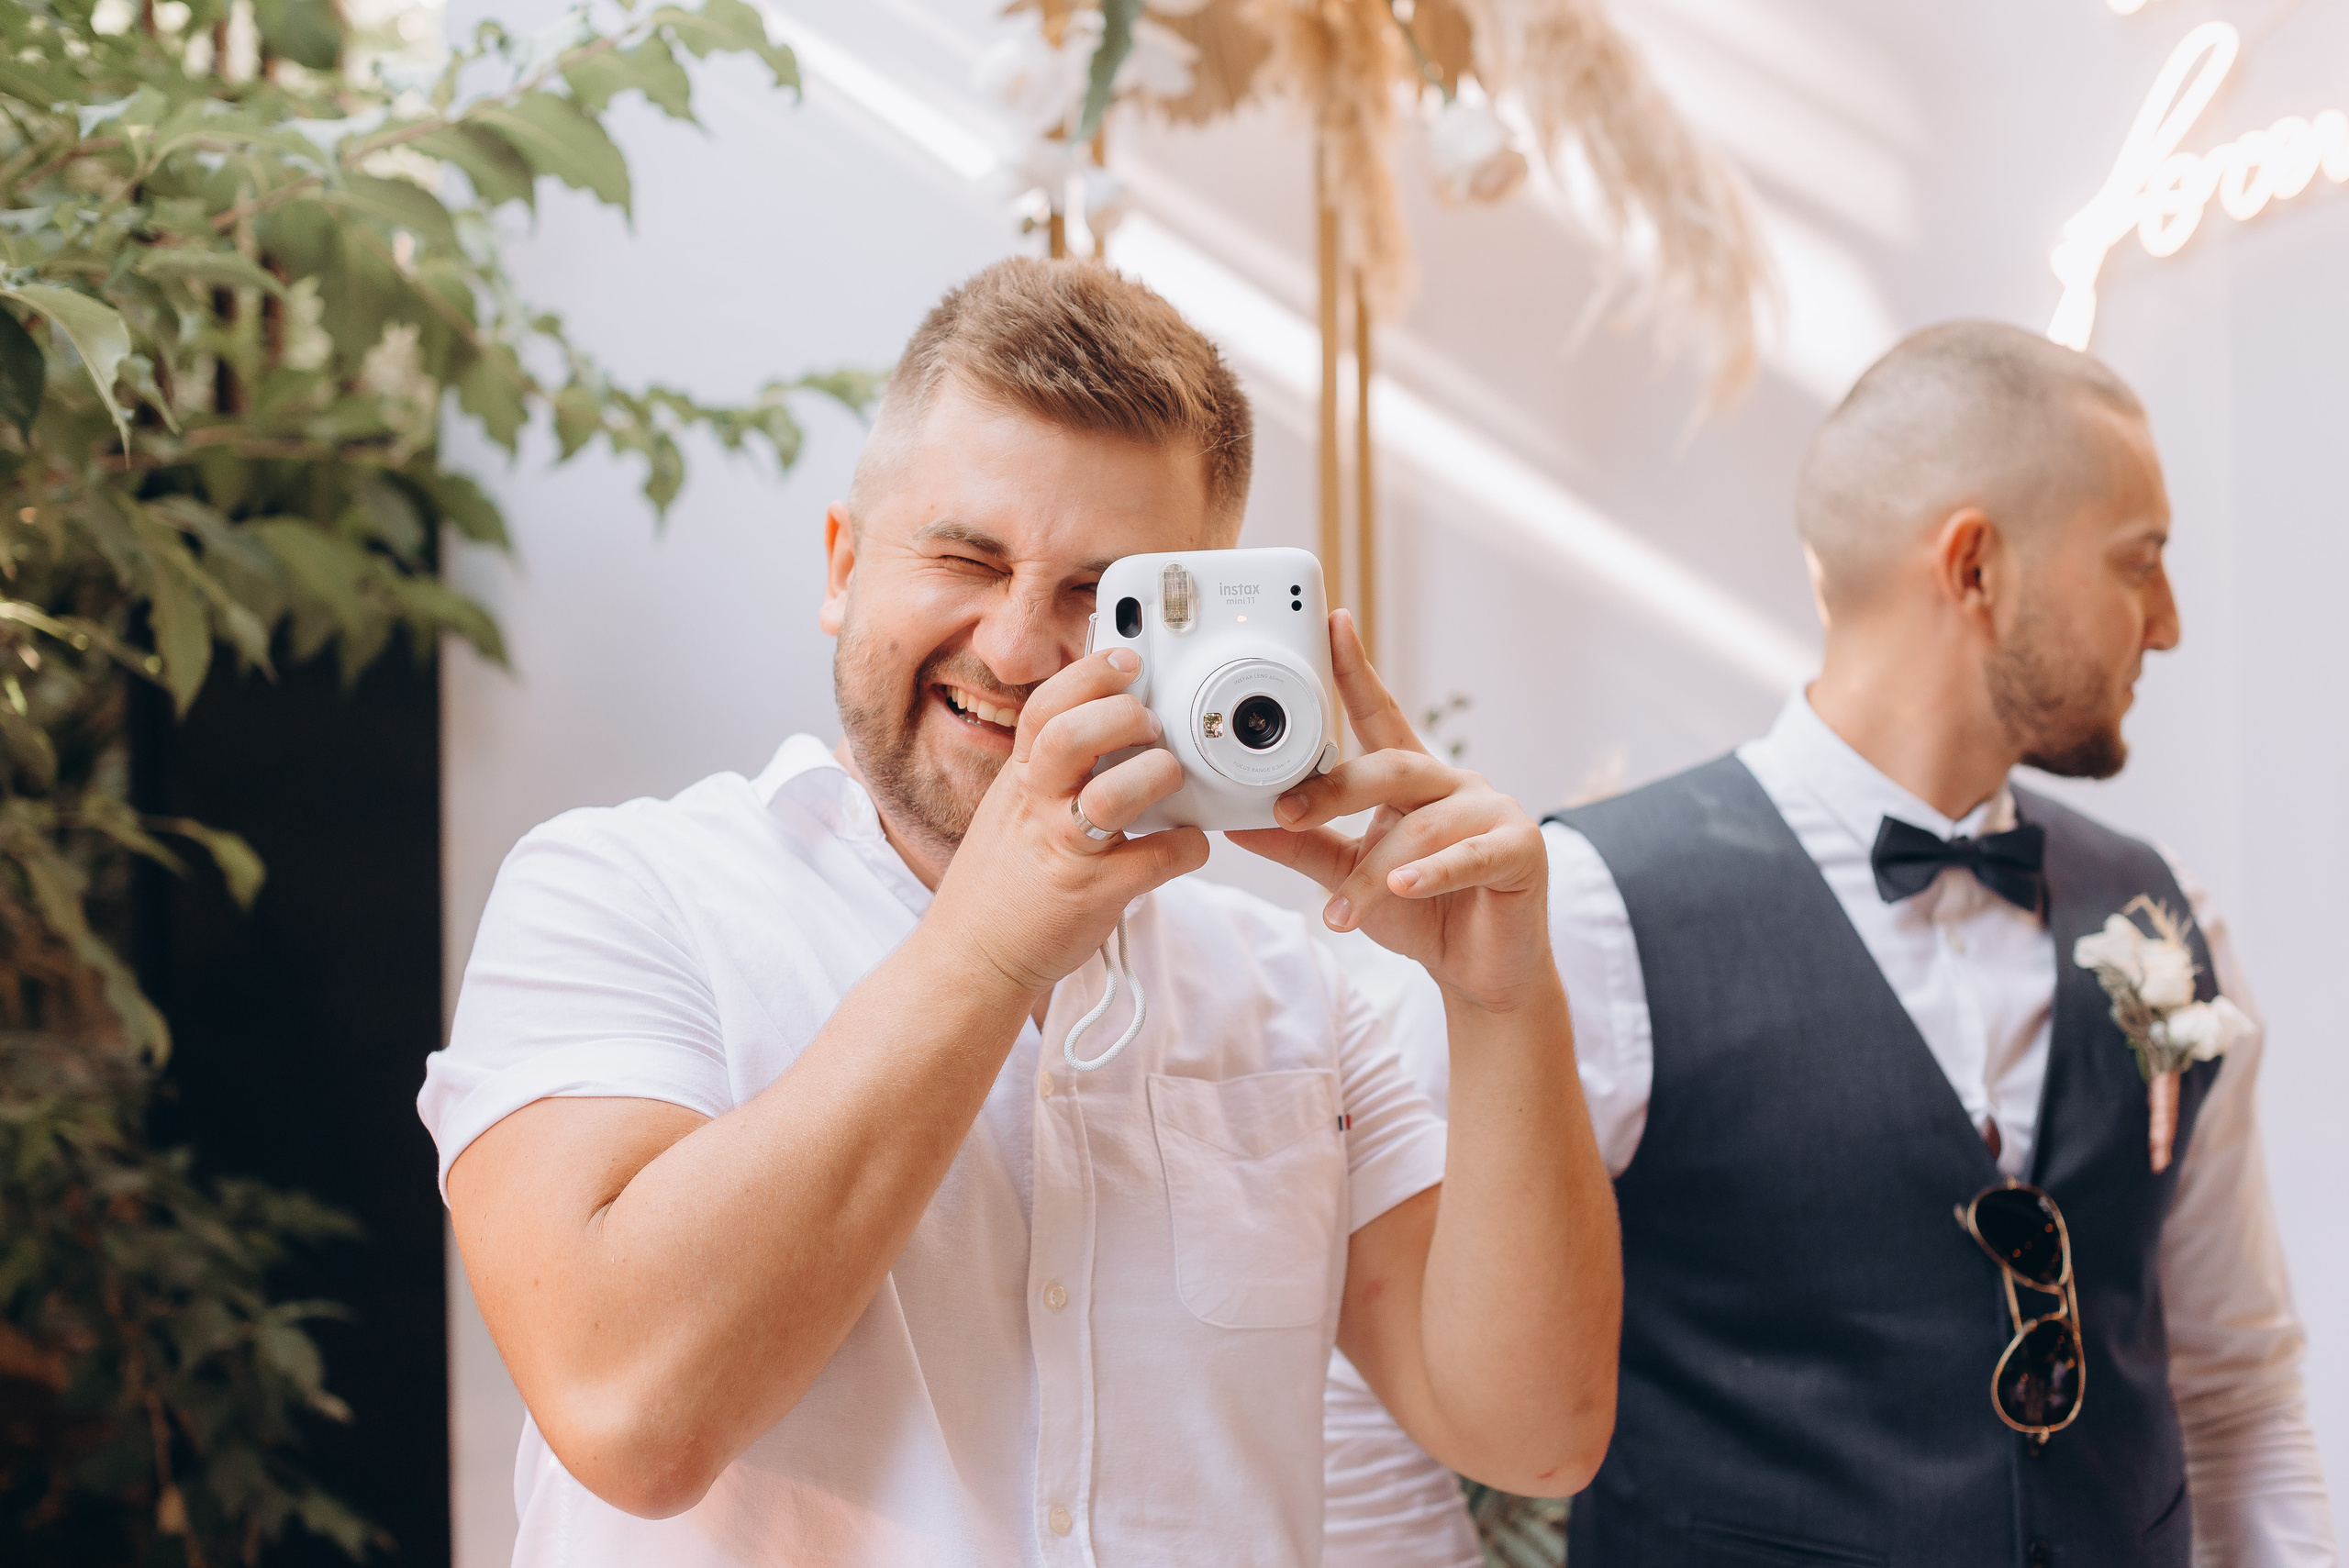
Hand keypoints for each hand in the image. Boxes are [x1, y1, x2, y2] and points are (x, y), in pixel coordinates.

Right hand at [926, 647, 1209, 998]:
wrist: (973, 957)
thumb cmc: (1001, 881)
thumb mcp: (1011, 809)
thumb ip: (1049, 769)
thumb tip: (1102, 725)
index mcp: (1019, 780)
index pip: (1046, 706)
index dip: (1090, 674)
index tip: (1127, 659)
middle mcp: (1037, 808)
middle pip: (1072, 735)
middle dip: (1124, 716)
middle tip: (1151, 725)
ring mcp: (1066, 851)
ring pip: (1114, 795)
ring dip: (1157, 776)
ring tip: (1169, 778)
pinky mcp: (1096, 894)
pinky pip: (1156, 858)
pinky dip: (1187, 846)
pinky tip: (1186, 844)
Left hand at [1229, 612, 1554, 1013]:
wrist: (1480, 972)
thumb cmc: (1419, 912)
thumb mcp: (1349, 875)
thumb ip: (1303, 845)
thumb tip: (1240, 822)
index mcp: (1413, 778)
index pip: (1380, 714)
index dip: (1356, 670)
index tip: (1332, 624)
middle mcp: (1453, 782)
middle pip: (1392, 765)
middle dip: (1336, 789)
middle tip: (1288, 812)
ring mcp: (1492, 810)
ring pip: (1419, 827)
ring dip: (1372, 873)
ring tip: (1339, 914)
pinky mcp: (1521, 849)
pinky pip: (1469, 855)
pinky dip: (1431, 873)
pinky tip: (1403, 889)